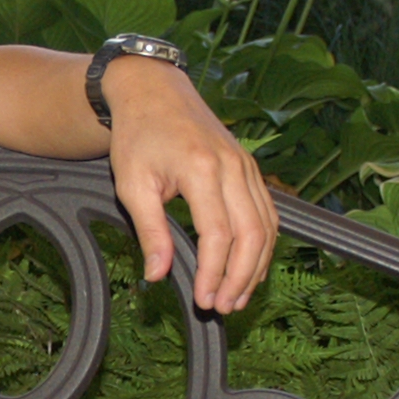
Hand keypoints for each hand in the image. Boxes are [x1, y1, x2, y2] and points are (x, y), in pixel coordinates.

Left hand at [103, 56, 277, 312]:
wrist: (154, 93)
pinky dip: (264, 244)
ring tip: (238, 296)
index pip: (219, 233)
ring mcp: (247, 167)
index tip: (205, 298)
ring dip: (256, 266)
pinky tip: (250, 267)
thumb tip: (158, 274)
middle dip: (241, 277)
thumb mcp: (131, 184)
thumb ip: (149, 231)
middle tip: (224, 306)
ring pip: (267, 226)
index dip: (215, 272)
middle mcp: (233, 167)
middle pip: (252, 234)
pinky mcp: (251, 169)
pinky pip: (267, 213)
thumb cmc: (138, 136)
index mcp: (201, 170)